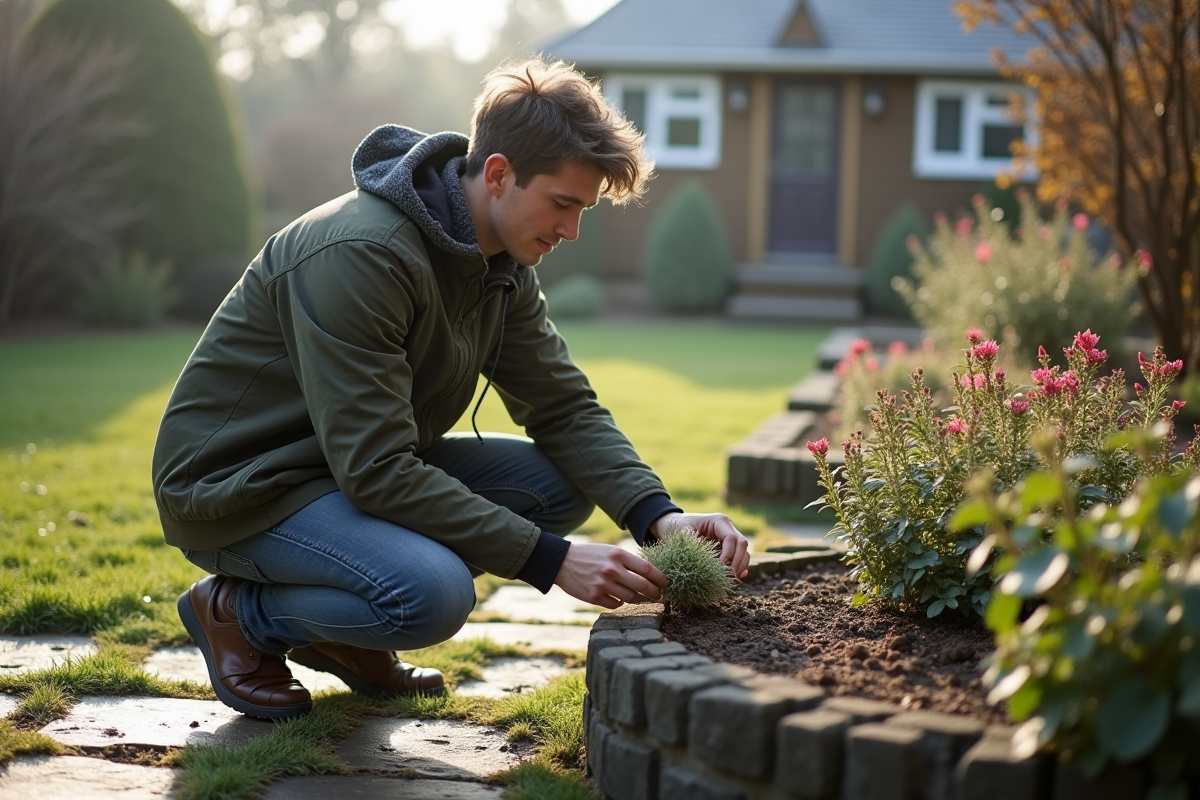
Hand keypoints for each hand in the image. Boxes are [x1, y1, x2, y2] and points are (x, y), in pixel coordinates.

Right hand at [554, 543, 668, 608]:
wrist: (563, 562)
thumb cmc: (591, 555)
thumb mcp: (610, 551)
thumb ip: (629, 562)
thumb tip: (652, 576)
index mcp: (618, 555)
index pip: (647, 569)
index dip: (660, 578)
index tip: (667, 584)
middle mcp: (612, 569)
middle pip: (643, 586)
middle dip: (654, 593)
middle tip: (658, 596)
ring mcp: (602, 584)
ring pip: (631, 598)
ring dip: (637, 599)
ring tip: (638, 597)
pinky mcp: (593, 596)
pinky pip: (616, 604)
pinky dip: (620, 602)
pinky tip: (617, 597)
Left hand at [650, 511, 749, 579]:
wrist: (675, 525)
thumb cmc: (679, 526)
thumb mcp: (682, 531)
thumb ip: (693, 542)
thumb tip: (703, 558)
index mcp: (719, 521)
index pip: (731, 538)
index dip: (729, 553)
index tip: (721, 566)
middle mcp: (728, 528)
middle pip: (742, 544)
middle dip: (738, 561)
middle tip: (731, 576)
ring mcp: (729, 538)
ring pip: (743, 552)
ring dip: (740, 566)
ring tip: (732, 580)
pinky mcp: (728, 548)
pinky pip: (739, 557)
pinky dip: (739, 567)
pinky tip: (737, 578)